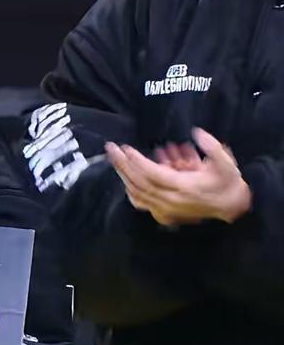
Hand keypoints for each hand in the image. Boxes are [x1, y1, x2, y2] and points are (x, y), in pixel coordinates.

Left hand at [106, 128, 251, 226]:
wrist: (232, 206)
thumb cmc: (227, 182)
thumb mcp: (226, 162)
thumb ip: (212, 146)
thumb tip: (196, 132)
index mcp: (184, 187)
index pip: (153, 174)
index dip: (137, 161)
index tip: (126, 148)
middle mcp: (171, 199)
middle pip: (139, 183)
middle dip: (123, 164)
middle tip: (111, 147)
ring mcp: (166, 208)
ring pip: (137, 193)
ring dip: (123, 175)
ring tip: (113, 158)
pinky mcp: (165, 212)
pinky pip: (141, 203)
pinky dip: (129, 191)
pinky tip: (123, 177)